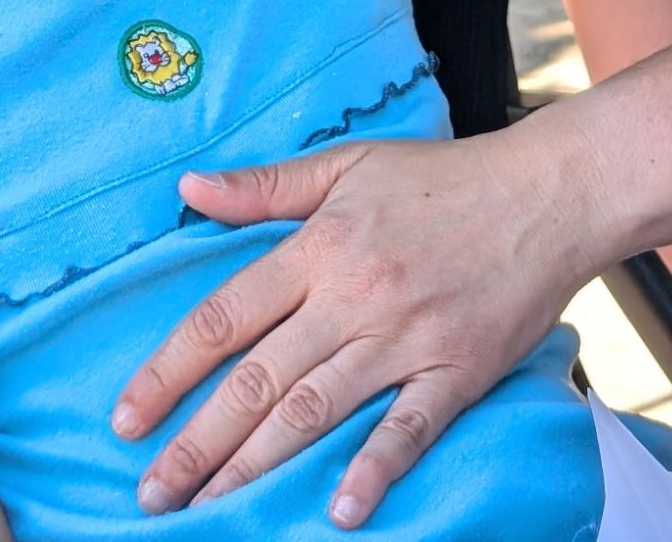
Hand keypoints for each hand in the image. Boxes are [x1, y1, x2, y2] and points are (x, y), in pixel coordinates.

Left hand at [112, 116, 610, 525]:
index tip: (126, 418)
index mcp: (321, 245)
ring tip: (208, 511)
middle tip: (149, 494)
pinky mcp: (459, 368)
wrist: (546, 193)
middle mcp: (354, 294)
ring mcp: (407, 335)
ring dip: (256, 465)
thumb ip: (266, 187)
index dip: (169, 370)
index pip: (225, 315)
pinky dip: (375, 469)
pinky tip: (341, 511)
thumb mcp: (348, 165)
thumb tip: (188, 189)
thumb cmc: (441, 178)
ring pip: (315, 409)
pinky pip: (410, 428)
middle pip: (258, 378)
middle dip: (197, 443)